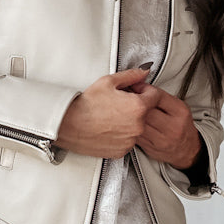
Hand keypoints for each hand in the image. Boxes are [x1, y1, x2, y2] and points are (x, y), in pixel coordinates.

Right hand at [56, 68, 200, 165]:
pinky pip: (127, 140)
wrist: (68, 124)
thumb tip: (144, 72)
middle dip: (137, 106)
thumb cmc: (85, 104)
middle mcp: (138, 126)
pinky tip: (108, 127)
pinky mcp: (121, 151)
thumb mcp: (108, 81)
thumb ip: (131, 75)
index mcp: (138, 107)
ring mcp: (130, 140)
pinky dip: (121, 135)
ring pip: (137, 128)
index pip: (155, 97)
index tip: (134, 91)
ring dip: (129, 121)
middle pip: (146, 113)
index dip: (144, 91)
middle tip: (118, 103)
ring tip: (110, 116)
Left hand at [131, 82, 202, 168]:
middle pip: (145, 110)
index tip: (136, 85)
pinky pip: (133, 133)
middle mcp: (172, 127)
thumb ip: (161, 96)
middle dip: (133, 100)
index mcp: (180, 113)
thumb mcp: (178, 107)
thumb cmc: (181, 127)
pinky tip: (127, 121)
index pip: (157, 96)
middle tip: (126, 95)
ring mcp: (161, 139)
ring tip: (124, 107)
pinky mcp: (150, 147)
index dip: (143, 89)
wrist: (186, 150)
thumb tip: (140, 86)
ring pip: (137, 122)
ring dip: (127, 113)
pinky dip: (127, 126)